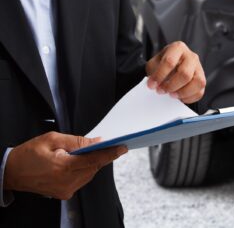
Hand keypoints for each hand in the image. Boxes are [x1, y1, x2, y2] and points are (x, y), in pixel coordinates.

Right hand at [4, 132, 126, 199]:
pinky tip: (81, 161)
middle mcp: (67, 182)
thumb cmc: (29, 153)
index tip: (122, 148)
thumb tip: (96, 141)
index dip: (110, 153)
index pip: (94, 160)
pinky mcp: (64, 193)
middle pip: (94, 167)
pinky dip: (85, 169)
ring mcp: (66, 190)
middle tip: (109, 144)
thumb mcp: (52, 139)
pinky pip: (82, 179)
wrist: (12, 171)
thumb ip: (76, 141)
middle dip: (102, 155)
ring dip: (93, 162)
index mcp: (63, 167)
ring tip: (91, 151)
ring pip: (89, 173)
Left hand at [146, 41, 205, 103]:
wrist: (171, 67)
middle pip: (185, 73)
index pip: (169, 61)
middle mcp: (191, 56)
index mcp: (178, 48)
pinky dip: (188, 98)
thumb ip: (153, 73)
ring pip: (197, 82)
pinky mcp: (202, 80)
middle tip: (161, 91)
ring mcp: (199, 68)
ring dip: (182, 92)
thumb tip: (154, 85)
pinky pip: (199, 92)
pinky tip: (179, 97)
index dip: (159, 75)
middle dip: (171, 85)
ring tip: (171, 95)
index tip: (151, 85)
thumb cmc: (163, 64)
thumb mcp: (154, 63)